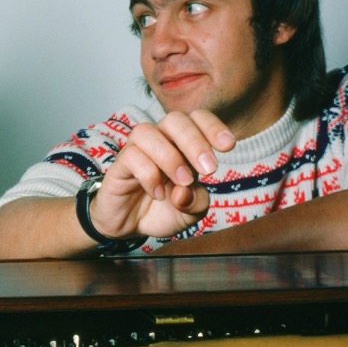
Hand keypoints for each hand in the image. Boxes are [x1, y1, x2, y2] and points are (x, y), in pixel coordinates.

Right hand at [90, 109, 235, 239]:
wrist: (130, 227)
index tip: (228, 146)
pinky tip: (158, 194)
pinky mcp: (119, 166)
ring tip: (183, 181)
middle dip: (195, 141)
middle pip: (174, 119)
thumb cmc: (162, 211)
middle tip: (209, 169)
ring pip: (147, 131)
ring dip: (170, 156)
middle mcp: (159, 141)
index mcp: (182, 145)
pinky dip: (149, 175)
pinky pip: (131, 156)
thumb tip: (184, 191)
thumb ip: (197, 203)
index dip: (213, 126)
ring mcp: (136, 151)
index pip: (196, 119)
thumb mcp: (191, 213)